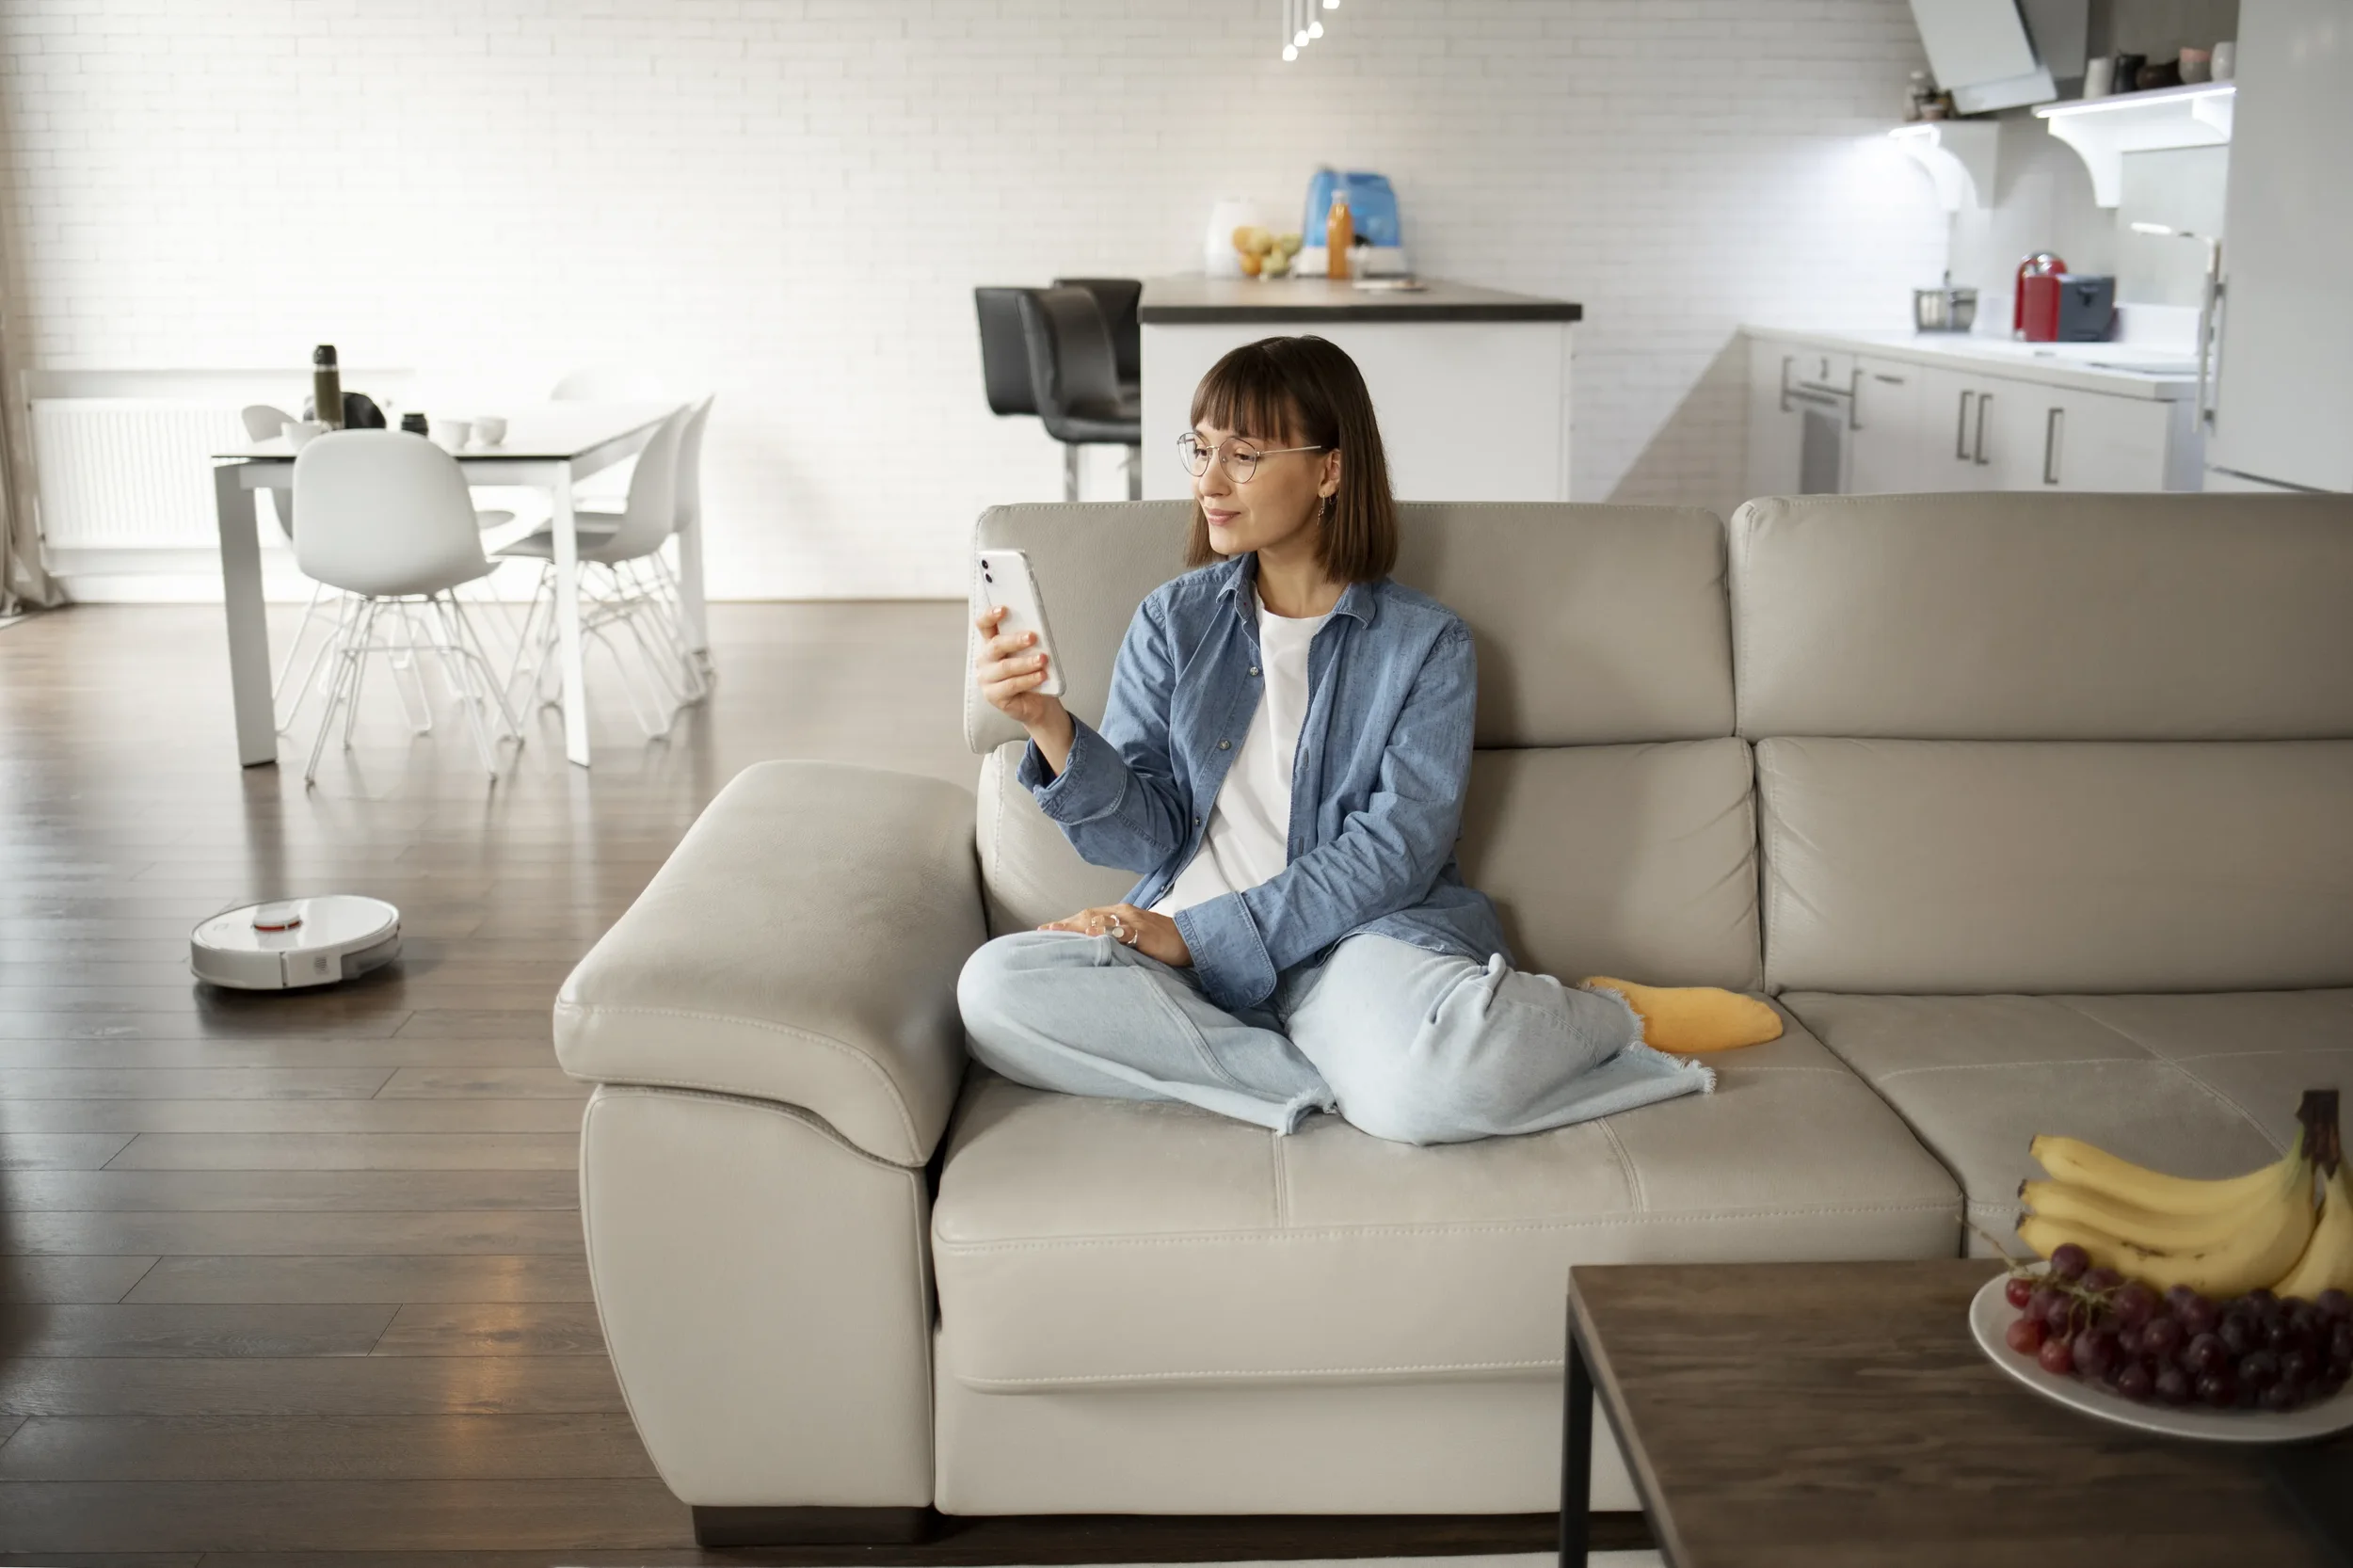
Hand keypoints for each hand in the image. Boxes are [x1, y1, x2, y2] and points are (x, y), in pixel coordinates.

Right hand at [974, 605, 1073, 759]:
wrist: (1038, 703)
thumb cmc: (1033, 672)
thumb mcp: (1031, 653)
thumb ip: (1028, 641)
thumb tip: (1037, 629)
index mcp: (991, 644)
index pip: (984, 625)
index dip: (990, 615)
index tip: (1004, 609)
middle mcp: (985, 660)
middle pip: (996, 645)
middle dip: (1015, 640)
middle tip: (1033, 637)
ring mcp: (986, 679)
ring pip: (1005, 667)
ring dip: (1026, 662)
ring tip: (1043, 659)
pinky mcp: (993, 696)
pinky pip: (1011, 685)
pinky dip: (1028, 679)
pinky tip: (1041, 676)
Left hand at [1039, 903, 1190, 966]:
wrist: (1195, 941)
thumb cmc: (1167, 943)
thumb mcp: (1139, 939)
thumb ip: (1120, 940)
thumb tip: (1097, 950)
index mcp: (1123, 913)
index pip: (1090, 916)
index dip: (1068, 922)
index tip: (1047, 930)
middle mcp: (1125, 913)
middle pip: (1089, 915)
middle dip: (1065, 924)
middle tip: (1043, 931)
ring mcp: (1134, 921)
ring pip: (1099, 920)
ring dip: (1076, 927)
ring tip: (1056, 933)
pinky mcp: (1144, 932)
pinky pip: (1119, 931)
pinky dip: (1103, 932)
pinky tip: (1089, 936)